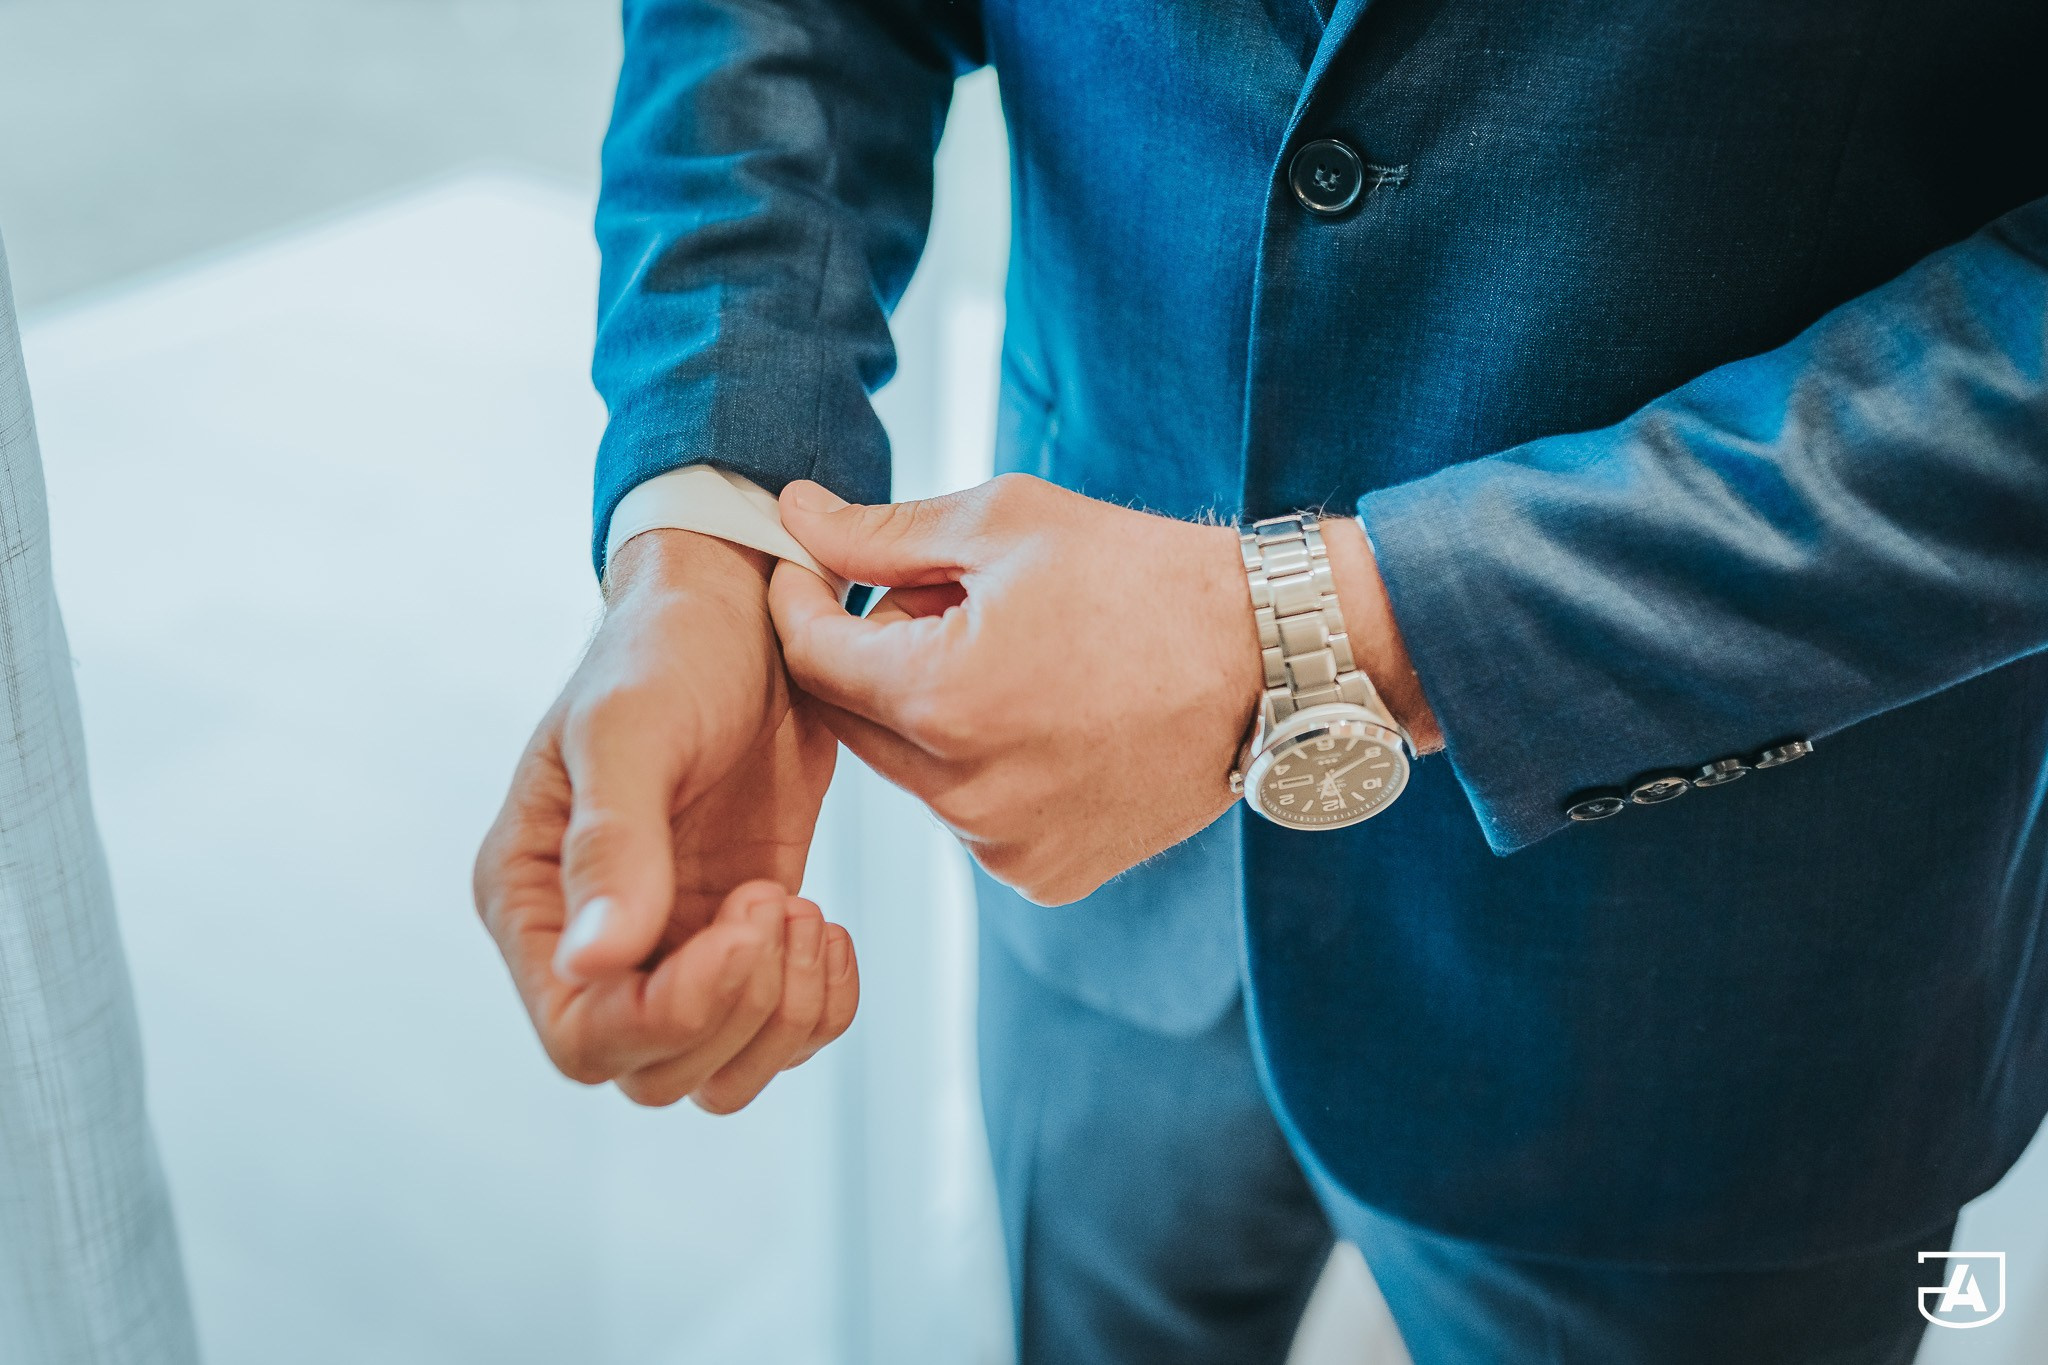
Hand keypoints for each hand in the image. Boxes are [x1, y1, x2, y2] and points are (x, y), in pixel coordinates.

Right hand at [474, 531, 856, 1111]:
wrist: (749, 612)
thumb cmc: (668, 651)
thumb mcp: (632, 729)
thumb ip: (613, 844)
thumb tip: (596, 964)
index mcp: (530, 899)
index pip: (580, 1037)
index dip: (672, 1012)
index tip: (744, 915)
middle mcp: (593, 942)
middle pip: (657, 1072)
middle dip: (737, 1009)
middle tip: (779, 900)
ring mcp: (674, 947)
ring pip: (722, 1074)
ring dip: (783, 1018)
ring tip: (804, 912)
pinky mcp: (745, 936)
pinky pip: (781, 1032)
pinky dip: (821, 1004)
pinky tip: (828, 926)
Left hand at [767, 475, 1438, 905]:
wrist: (1272, 661)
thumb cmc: (1143, 576)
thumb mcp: (1007, 524)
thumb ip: (882, 531)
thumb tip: (792, 515)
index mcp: (943, 698)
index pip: (811, 656)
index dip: (799, 601)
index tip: (811, 567)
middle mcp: (964, 792)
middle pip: (851, 720)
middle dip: (872, 655)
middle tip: (941, 602)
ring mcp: (1005, 846)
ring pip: (908, 771)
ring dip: (924, 715)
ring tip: (1010, 659)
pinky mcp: (1042, 876)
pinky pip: (968, 816)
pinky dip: (980, 769)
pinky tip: (1045, 719)